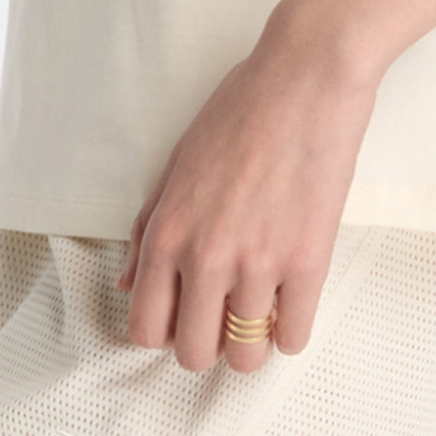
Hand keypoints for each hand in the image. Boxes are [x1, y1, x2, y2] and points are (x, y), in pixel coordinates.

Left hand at [114, 25, 377, 374]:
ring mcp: (258, 264)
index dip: (165, 331)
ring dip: (253, 341)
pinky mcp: (309, 263)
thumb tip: (127, 283)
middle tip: (225, 315)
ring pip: (247, 357)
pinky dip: (291, 330)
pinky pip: (294, 338)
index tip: (184, 317)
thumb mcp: (177, 163)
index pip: (146, 328)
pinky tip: (291, 300)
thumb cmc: (241, 109)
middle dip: (209, 343)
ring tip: (262, 306)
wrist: (306, 79)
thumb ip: (146, 227)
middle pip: (195, 354)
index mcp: (166, 232)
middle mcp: (205, 257)